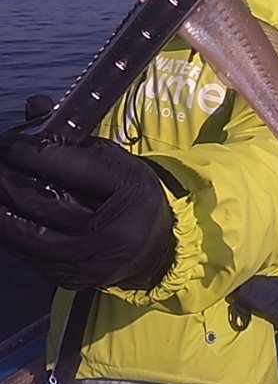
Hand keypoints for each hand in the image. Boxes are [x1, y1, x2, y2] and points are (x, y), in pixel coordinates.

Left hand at [0, 135, 174, 289]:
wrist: (157, 244)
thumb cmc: (128, 193)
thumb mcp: (110, 158)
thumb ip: (71, 136)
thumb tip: (34, 104)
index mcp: (128, 189)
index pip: (75, 169)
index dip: (34, 155)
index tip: (6, 144)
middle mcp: (114, 230)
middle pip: (48, 205)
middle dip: (10, 184)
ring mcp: (95, 261)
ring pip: (33, 238)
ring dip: (3, 214)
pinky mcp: (77, 278)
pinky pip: (34, 258)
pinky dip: (12, 237)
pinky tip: (2, 218)